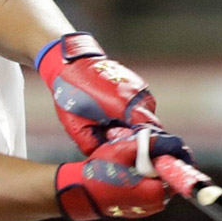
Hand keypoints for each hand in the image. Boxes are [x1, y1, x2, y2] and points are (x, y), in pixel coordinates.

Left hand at [36, 33, 159, 154]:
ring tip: (112, 122)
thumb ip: (93, 146)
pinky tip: (114, 111)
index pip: (149, 131)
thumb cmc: (71, 94)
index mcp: (124, 105)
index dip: (142, 145)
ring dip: (134, 123)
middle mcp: (137, 94)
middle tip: (115, 136)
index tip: (130, 151)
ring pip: (147, 115)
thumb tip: (108, 157)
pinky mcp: (138, 83)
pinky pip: (142, 105)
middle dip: (135, 135)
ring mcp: (140, 87)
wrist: (71, 63)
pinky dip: (132, 112)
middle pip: (150, 125)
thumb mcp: (76, 126)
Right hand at [54, 127, 188, 220]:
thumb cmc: (99, 173)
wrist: (80, 193)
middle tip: (144, 148)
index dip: (174, 155)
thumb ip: (150, 144)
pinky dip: (143, 177)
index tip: (168, 145)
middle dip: (159, 160)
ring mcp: (148, 208)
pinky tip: (128, 169)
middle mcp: (156, 204)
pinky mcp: (139, 207)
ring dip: (150, 168)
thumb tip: (171, 142)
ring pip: (158, 181)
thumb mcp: (123, 151)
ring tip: (132, 158)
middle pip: (168, 175)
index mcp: (156, 192)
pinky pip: (149, 188)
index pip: (178, 172)